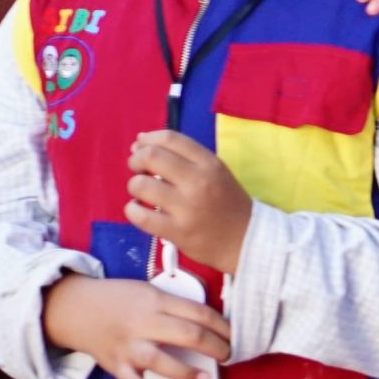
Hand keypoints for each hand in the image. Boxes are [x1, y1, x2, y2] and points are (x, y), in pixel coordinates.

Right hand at [41, 274, 231, 378]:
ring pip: (161, 361)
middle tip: (229, 355)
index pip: (199, 313)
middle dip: (215, 347)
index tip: (235, 335)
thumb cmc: (119, 299)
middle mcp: (142, 323)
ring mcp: (127, 346)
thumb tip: (209, 325)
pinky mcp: (115, 365)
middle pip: (187, 335)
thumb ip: (174, 306)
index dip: (223, 326)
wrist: (73, 307)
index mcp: (155, 301)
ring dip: (188, 372)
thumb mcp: (148, 291)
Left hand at [126, 132, 253, 273]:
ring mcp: (187, 207)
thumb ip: (184, 158)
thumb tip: (140, 145)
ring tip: (143, 194)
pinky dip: (132, 210)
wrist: (246, 239)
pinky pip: (140, 216)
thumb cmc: (227, 204)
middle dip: (136, 160)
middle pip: (151, 156)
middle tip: (139, 171)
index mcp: (210, 164)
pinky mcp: (177, 231)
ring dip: (135, 187)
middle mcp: (198, 182)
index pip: (170, 139)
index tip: (141, 147)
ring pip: (140, 185)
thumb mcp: (216, 172)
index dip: (148, 140)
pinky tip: (139, 210)